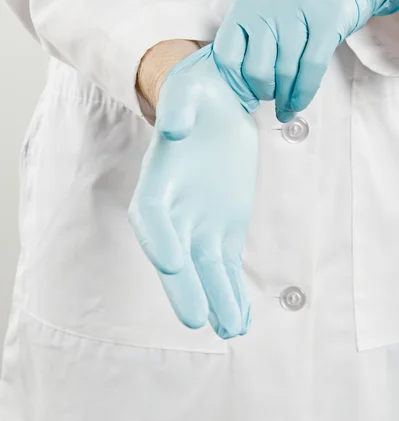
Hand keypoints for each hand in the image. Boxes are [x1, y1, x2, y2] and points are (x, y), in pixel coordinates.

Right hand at [129, 45, 257, 338]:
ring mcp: (198, 223)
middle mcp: (174, 210)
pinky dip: (234, 291)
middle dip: (184, 285)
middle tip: (197, 318)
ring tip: (233, 328)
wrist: (217, 104)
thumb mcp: (186, 92)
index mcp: (158, 179)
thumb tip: (175, 129)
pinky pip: (227, 266)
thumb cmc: (196, 95)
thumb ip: (177, 109)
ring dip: (217, 298)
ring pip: (205, 268)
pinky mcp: (223, 229)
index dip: (158, 239)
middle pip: (175, 254)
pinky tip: (243, 317)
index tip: (172, 261)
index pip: (152, 216)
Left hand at [213, 0, 396, 121]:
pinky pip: (311, 69)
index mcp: (242, 8)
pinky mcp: (325, 20)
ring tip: (285, 105)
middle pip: (256, 70)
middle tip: (269, 95)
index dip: (236, 85)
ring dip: (285, 98)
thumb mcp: (260, 19)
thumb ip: (244, 48)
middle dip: (263, 92)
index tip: (246, 97)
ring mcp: (296, 12)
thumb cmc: (291, 12)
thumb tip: (240, 96)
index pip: (227, 57)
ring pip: (285, 73)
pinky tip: (299, 103)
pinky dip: (304, 93)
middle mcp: (265, 7)